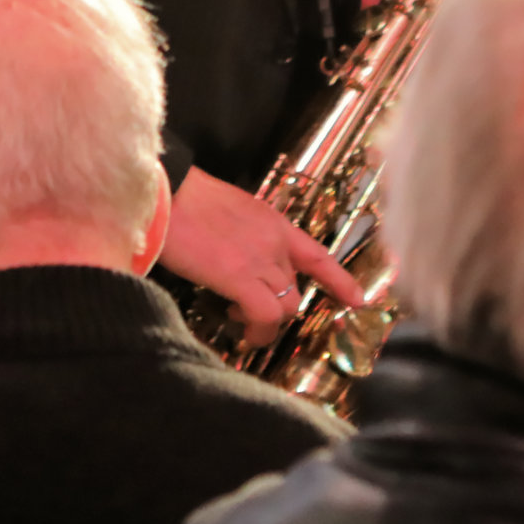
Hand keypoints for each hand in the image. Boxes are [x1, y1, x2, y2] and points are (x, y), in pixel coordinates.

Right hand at [159, 168, 366, 347]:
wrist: (165, 194)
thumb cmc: (182, 201)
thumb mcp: (227, 213)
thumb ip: (243, 237)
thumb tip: (236, 261)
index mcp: (273, 222)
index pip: (316, 255)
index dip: (339, 280)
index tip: (358, 299)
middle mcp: (274, 241)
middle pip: (295, 288)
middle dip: (276, 306)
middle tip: (245, 310)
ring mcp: (261, 259)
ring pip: (286, 307)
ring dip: (265, 321)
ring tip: (238, 317)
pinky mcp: (240, 277)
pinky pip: (265, 315)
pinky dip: (258, 330)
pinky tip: (240, 328)